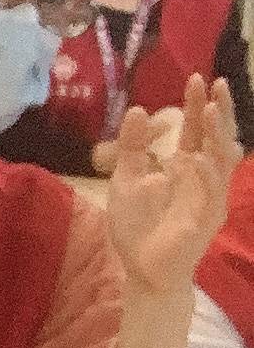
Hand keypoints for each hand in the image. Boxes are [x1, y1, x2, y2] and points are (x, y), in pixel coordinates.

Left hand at [107, 76, 235, 301]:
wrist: (141, 269)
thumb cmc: (138, 227)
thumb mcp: (126, 180)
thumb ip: (131, 148)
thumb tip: (137, 109)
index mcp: (185, 166)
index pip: (195, 129)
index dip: (197, 105)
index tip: (196, 78)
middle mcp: (202, 176)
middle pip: (215, 136)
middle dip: (217, 109)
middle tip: (215, 83)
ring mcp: (209, 195)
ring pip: (222, 159)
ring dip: (217, 134)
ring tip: (211, 109)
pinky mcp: (207, 217)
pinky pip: (212, 192)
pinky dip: (206, 173)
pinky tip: (196, 157)